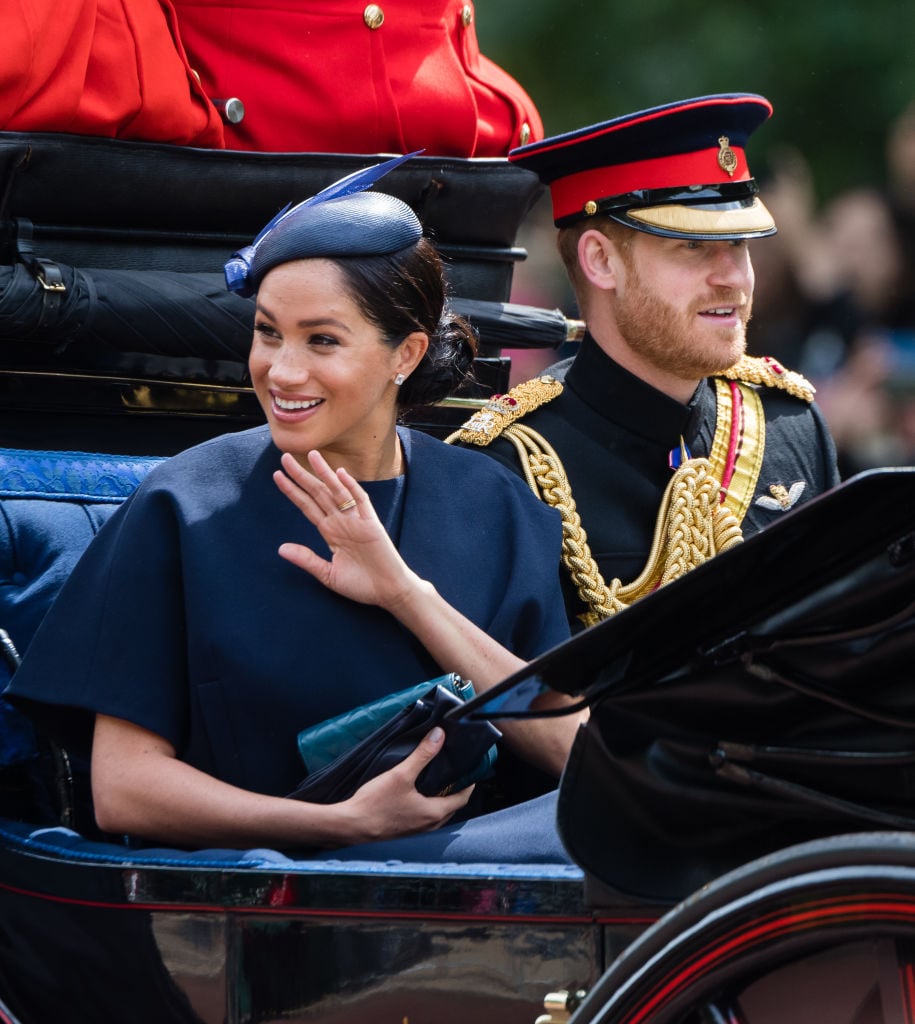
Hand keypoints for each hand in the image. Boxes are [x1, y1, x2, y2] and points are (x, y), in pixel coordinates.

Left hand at [274, 450, 419, 607]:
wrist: (388, 592)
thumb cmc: (361, 585)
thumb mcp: (328, 575)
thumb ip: (307, 560)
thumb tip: (280, 548)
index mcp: (330, 532)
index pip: (307, 506)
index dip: (293, 491)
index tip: (277, 476)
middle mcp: (341, 522)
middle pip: (318, 493)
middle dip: (302, 476)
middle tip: (285, 457)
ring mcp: (357, 520)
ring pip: (337, 492)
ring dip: (324, 473)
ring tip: (311, 455)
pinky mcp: (372, 523)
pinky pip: (361, 501)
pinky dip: (351, 486)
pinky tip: (339, 473)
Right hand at [341, 727, 472, 842]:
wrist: (350, 826)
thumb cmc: (375, 804)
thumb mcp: (401, 774)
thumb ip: (422, 755)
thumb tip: (439, 735)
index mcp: (434, 813)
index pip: (463, 798)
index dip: (469, 783)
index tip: (471, 769)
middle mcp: (429, 825)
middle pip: (452, 805)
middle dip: (456, 788)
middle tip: (455, 769)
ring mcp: (417, 830)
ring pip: (438, 811)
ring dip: (441, 796)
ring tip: (437, 777)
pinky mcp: (405, 830)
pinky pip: (425, 816)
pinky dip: (428, 803)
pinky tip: (417, 791)